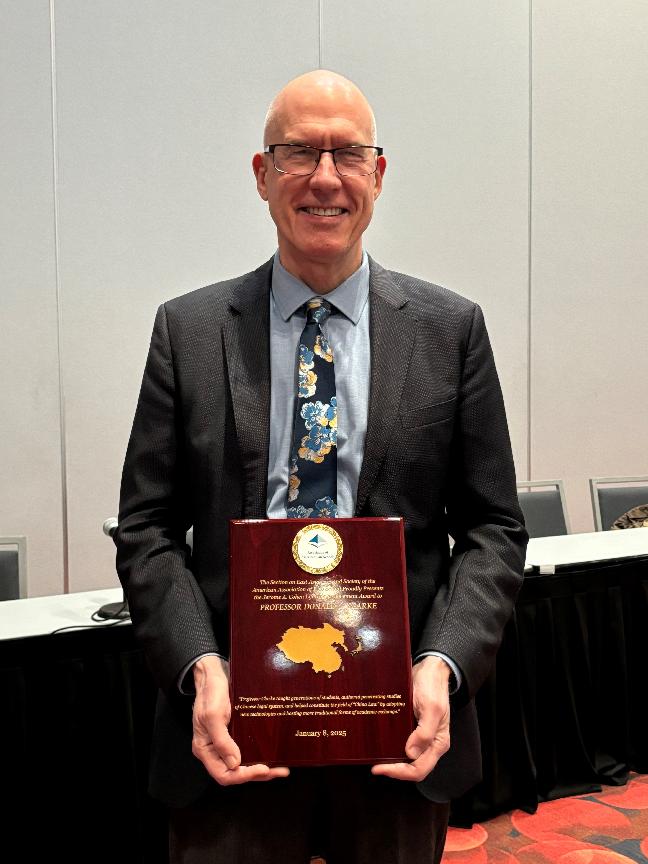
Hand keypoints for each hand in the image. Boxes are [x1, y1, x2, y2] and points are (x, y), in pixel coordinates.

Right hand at [191, 655, 289, 784]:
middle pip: (235, 772)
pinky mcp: (234, 735)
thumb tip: (235, 764)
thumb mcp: (214, 715)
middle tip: (279, 771)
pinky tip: (272, 754)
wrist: (213, 675)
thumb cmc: (210, 692)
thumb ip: (222, 741)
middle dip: (257, 774)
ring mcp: (224, 743)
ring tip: (281, 768)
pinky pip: (246, 751)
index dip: (243, 776)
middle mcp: (214, 750)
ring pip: (242, 764)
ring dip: (261, 768)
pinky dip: (259, 755)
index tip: (263, 769)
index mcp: (205, 749)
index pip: (223, 774)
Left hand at [371, 655, 450, 781]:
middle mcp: (431, 743)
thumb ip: (425, 732)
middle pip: (412, 767)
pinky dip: (392, 748)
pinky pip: (403, 744)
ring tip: (375, 757)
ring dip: (392, 760)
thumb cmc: (432, 686)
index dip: (399, 772)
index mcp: (438, 743)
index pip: (419, 769)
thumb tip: (411, 753)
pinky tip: (380, 744)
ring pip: (407, 758)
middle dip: (394, 769)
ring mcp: (422, 737)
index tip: (379, 768)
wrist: (430, 669)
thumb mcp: (431, 708)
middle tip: (375, 765)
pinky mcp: (414, 728)